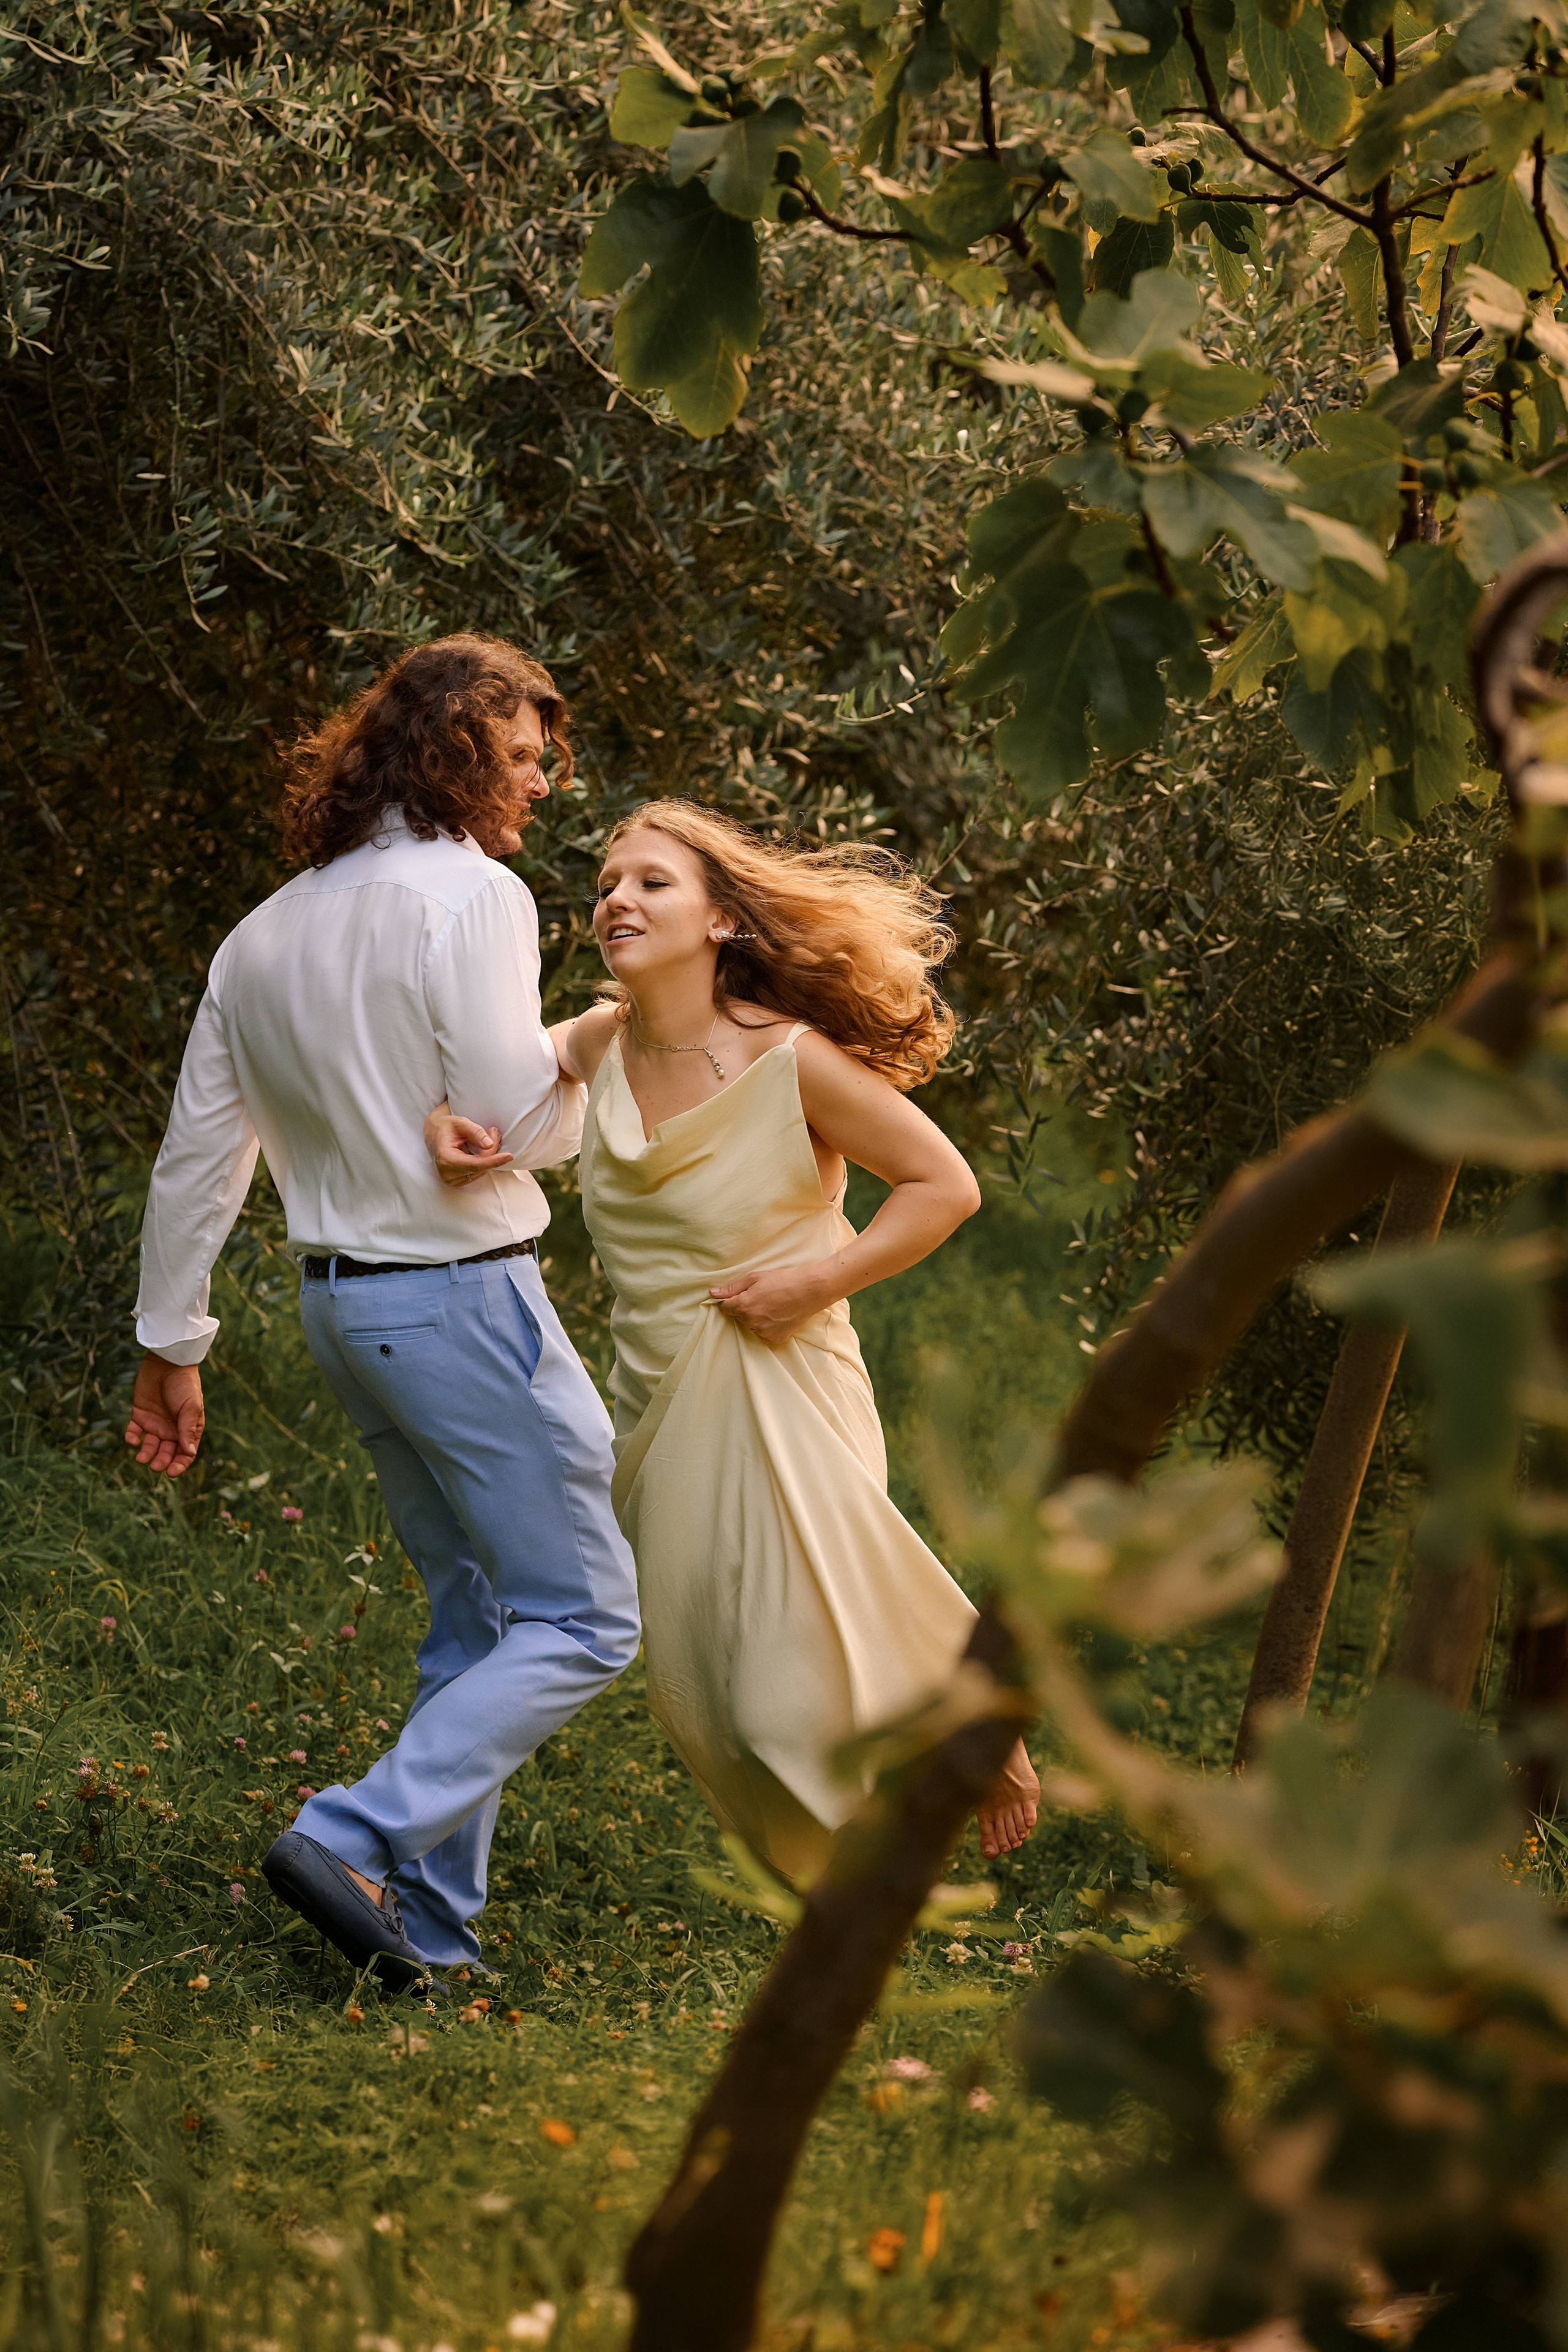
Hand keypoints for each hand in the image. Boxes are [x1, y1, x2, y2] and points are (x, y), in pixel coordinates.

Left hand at [124, 1353, 205, 1476]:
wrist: (167, 1363)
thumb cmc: (185, 1384)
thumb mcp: (190, 1407)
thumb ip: (187, 1430)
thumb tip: (188, 1453)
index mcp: (188, 1429)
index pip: (185, 1454)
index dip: (179, 1465)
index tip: (171, 1472)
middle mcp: (171, 1429)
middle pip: (166, 1453)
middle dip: (161, 1462)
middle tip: (155, 1466)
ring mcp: (155, 1423)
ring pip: (149, 1446)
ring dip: (145, 1454)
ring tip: (141, 1459)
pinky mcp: (139, 1415)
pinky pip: (134, 1432)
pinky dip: (132, 1439)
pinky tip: (133, 1440)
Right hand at [424, 1098, 513, 1186]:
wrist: (433, 1134)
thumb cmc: (446, 1126)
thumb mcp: (460, 1122)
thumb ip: (475, 1132)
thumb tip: (489, 1145)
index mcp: (446, 1159)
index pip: (476, 1164)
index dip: (494, 1160)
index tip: (509, 1156)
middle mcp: (447, 1173)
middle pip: (480, 1167)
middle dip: (492, 1151)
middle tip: (494, 1132)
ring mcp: (451, 1180)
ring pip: (481, 1171)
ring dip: (488, 1157)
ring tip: (486, 1139)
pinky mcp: (456, 1182)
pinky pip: (477, 1173)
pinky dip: (483, 1163)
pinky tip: (480, 1151)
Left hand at [710, 1265, 829, 1346]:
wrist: (809, 1291)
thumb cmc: (782, 1280)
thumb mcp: (755, 1278)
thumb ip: (731, 1288)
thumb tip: (712, 1293)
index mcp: (743, 1306)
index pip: (725, 1308)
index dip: (732, 1300)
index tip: (743, 1295)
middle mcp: (751, 1322)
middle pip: (739, 1316)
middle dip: (746, 1308)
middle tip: (763, 1296)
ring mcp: (763, 1332)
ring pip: (753, 1325)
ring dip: (758, 1317)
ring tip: (773, 1305)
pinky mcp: (775, 1338)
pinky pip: (765, 1332)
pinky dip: (769, 1325)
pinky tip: (779, 1314)